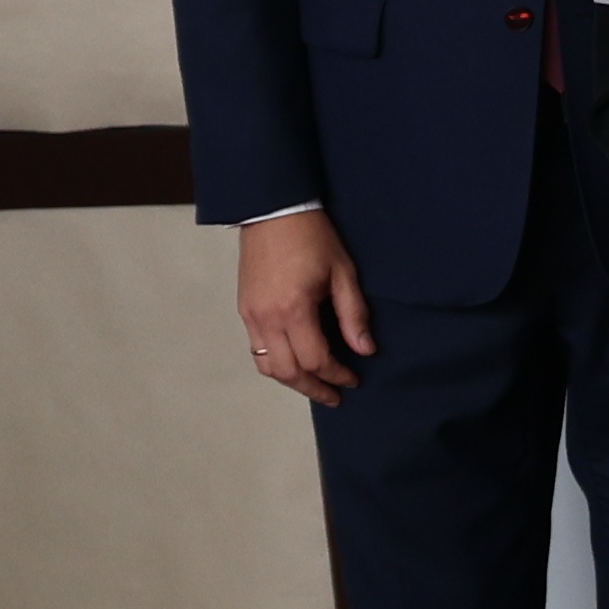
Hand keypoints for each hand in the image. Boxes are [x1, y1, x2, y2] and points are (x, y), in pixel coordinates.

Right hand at [237, 212, 372, 404]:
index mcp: (293, 310)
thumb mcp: (343, 272)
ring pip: (267, 366)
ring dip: (292, 381)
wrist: (272, 212)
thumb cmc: (311, 237)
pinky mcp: (244, 311)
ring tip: (316, 385)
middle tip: (335, 396)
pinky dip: (275, 365)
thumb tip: (365, 350)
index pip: (316, 360)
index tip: (354, 379)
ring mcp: (250, 316)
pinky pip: (257, 350)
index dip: (337, 375)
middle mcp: (267, 319)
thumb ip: (353, 314)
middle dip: (314, 388)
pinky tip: (294, 364)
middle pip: (288, 372)